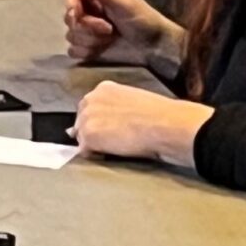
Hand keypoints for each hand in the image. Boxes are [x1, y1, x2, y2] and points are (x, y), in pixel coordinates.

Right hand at [64, 0, 179, 69]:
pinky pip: (72, 51)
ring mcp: (87, 32)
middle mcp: (88, 12)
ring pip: (70, 36)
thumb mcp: (127, 4)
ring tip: (110, 40)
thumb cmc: (143, 20)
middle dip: (87, 26)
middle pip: (69, 18)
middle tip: (109, 30)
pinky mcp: (88, 49)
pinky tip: (100, 51)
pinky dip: (85, 52)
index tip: (75, 13)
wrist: (153, 46)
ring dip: (89, 40)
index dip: (70, 3)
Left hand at [74, 79, 210, 168]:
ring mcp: (86, 118)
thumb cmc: (158, 114)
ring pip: (81, 137)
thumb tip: (103, 121)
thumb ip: (115, 106)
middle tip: (114, 140)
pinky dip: (95, 156)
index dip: (99, 121)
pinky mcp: (88, 137)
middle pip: (81, 121)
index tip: (110, 128)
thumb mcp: (133, 99)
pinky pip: (84, 152)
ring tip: (116, 146)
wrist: (165, 125)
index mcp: (103, 89)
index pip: (89, 107)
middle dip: (93, 132)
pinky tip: (112, 153)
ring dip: (95, 145)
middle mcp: (90, 100)